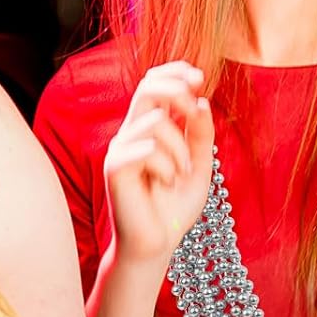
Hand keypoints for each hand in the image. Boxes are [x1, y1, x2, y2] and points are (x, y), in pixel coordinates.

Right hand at [103, 62, 214, 275]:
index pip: (152, 83)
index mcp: (147, 128)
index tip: (200, 77)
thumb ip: (201, 136)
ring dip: (180, 147)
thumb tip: (202, 101)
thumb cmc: (173, 208)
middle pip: (147, 87)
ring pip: (154, 121)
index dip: (174, 71)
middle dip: (178, 91)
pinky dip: (166, 164)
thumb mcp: (199, 167)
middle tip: (196, 112)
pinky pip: (147, 148)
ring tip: (182, 173)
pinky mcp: (114, 168)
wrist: (156, 245)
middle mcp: (130, 134)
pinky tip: (166, 183)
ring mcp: (119, 150)